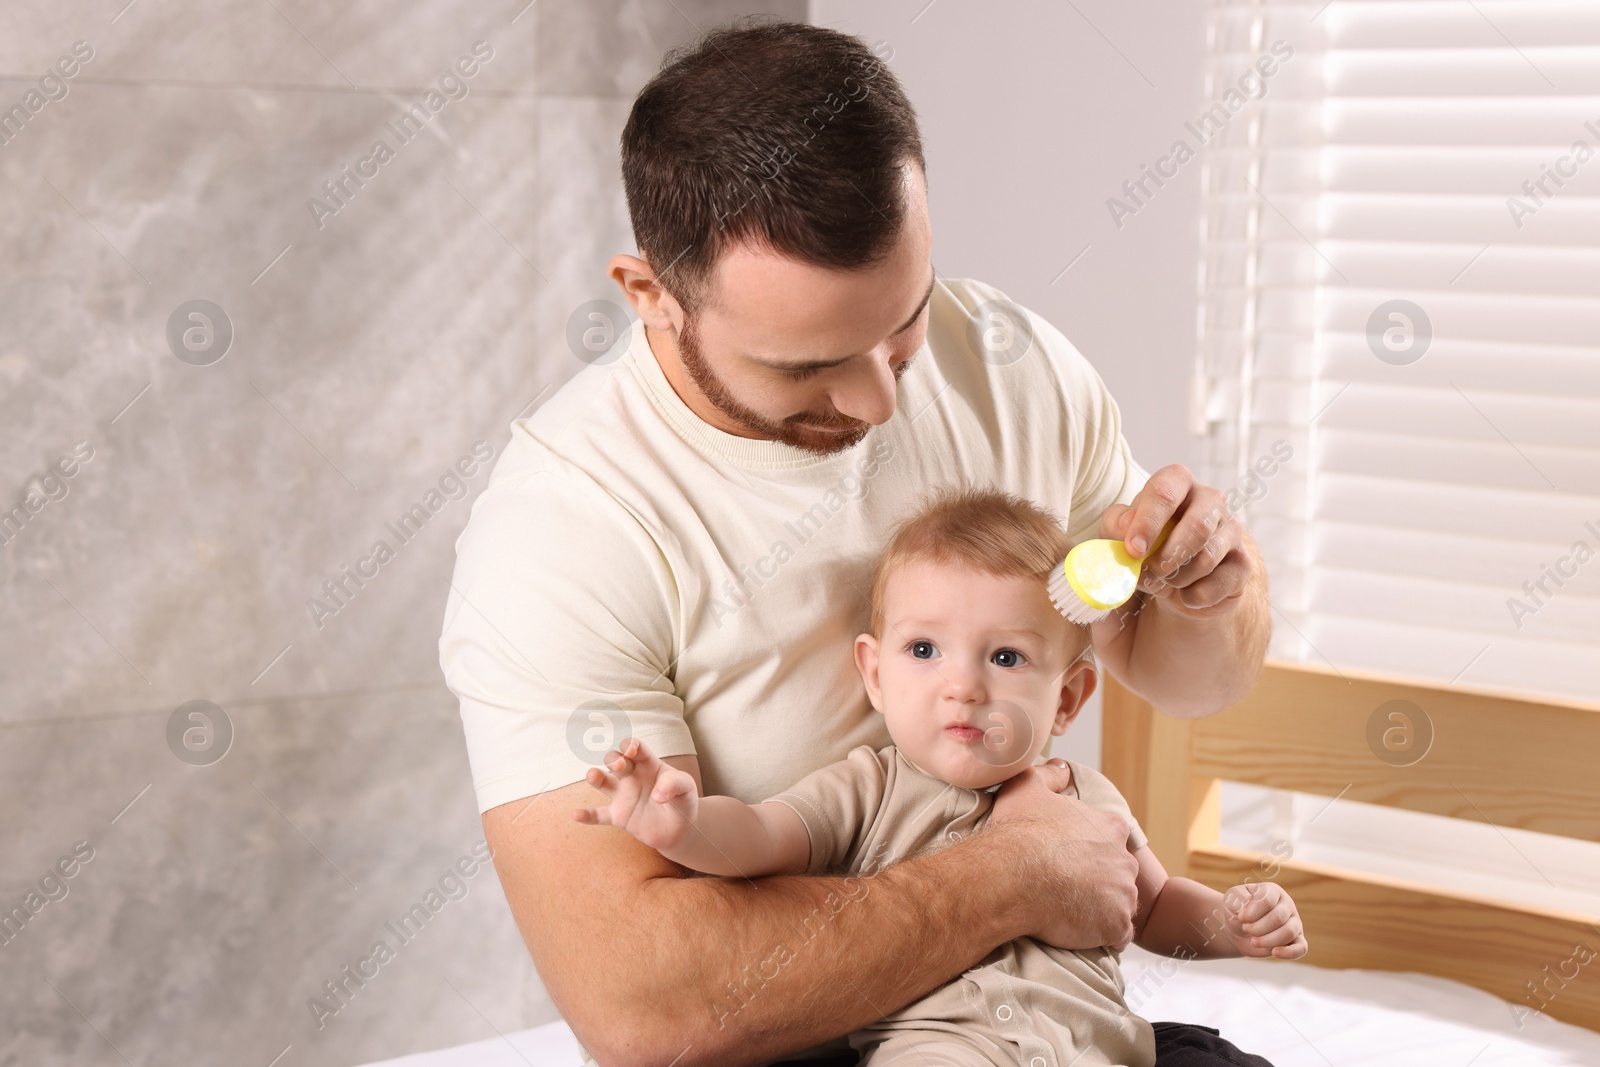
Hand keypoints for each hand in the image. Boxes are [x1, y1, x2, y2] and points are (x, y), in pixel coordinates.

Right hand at [572, 736, 699, 853]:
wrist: (680, 829)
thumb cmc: (682, 801)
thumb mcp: (687, 788)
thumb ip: (675, 784)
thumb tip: (657, 795)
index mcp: (648, 764)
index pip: (635, 748)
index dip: (630, 745)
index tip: (631, 750)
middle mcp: (631, 777)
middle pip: (614, 760)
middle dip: (614, 760)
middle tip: (619, 767)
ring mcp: (623, 796)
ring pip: (602, 782)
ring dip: (595, 777)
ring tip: (593, 776)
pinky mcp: (618, 816)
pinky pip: (598, 815)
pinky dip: (587, 815)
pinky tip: (576, 814)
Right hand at [988, 759, 1139, 951]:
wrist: (1013, 877)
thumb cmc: (1019, 832)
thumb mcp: (1027, 787)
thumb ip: (1049, 775)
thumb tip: (1061, 767)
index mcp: (1109, 828)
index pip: (1112, 840)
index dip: (1091, 851)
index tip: (1070, 860)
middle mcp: (1124, 860)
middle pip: (1119, 874)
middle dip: (1101, 882)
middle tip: (1069, 889)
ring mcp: (1123, 894)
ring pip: (1120, 905)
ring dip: (1102, 910)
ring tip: (1072, 913)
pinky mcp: (1116, 926)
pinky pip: (1118, 936)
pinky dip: (1104, 936)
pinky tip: (1081, 932)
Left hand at [1098, 464, 1253, 620]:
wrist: (1171, 588)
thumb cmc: (1143, 551)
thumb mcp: (1118, 538)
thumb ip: (1115, 527)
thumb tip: (1127, 525)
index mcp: (1176, 483)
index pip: (1164, 491)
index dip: (1148, 522)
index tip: (1133, 550)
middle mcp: (1210, 500)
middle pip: (1197, 526)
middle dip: (1167, 557)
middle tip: (1148, 575)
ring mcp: (1232, 530)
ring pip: (1207, 558)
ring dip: (1177, 579)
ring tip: (1165, 582)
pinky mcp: (1243, 563)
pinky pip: (1220, 584)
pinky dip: (1194, 597)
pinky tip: (1186, 594)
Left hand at [1221, 882, 1307, 959]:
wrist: (1239, 931)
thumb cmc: (1237, 912)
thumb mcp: (1231, 900)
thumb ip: (1237, 898)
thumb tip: (1248, 902)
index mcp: (1272, 891)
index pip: (1267, 900)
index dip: (1251, 913)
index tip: (1241, 918)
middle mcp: (1287, 904)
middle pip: (1278, 918)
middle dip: (1257, 928)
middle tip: (1246, 929)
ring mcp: (1294, 922)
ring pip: (1289, 932)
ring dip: (1267, 940)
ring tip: (1254, 941)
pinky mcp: (1297, 941)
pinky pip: (1301, 948)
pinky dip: (1289, 952)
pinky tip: (1274, 952)